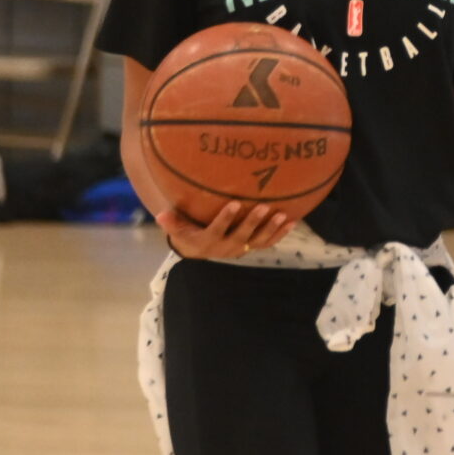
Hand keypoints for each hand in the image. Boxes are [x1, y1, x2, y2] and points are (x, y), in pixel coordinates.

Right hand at [156, 199, 291, 261]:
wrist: (201, 251)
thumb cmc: (189, 234)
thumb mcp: (178, 230)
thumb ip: (172, 222)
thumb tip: (160, 214)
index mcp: (209, 241)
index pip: (217, 229)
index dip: (225, 218)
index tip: (234, 203)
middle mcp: (227, 247)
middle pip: (242, 235)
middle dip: (253, 222)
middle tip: (264, 207)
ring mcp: (241, 248)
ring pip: (259, 240)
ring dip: (271, 229)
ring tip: (283, 215)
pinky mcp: (251, 247)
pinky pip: (268, 242)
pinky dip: (280, 234)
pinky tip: (292, 222)